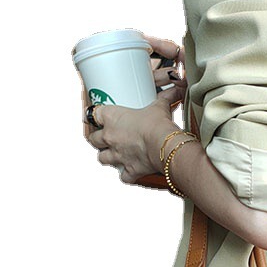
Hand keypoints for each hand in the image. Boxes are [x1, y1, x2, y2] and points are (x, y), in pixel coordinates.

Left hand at [82, 35, 185, 184]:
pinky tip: (131, 172)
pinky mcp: (129, 170)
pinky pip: (123, 176)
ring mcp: (117, 155)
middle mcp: (110, 137)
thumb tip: (174, 90)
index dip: (94, 115)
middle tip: (105, 137)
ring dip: (106, 157)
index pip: (92, 113)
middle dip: (97, 139)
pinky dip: (126, 175)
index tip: (96, 115)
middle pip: (92, 139)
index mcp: (112, 117)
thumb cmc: (158, 125)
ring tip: (114, 155)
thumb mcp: (159, 107)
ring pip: (102, 158)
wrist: (164, 146)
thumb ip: (163, 98)